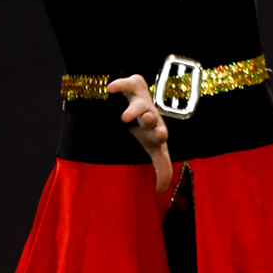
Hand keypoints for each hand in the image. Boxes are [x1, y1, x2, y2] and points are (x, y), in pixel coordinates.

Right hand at [106, 74, 172, 193]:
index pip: (160, 133)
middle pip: (152, 116)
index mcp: (156, 129)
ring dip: (135, 109)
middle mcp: (150, 113)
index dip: (160, 134)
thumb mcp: (153, 148)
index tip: (161, 136)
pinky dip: (119, 84)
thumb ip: (161, 168)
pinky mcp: (132, 85)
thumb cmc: (147, 129)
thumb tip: (161, 190)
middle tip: (148, 121)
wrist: (138, 100)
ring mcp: (141, 99)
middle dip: (151, 119)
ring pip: (139, 102)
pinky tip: (110, 89)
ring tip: (125, 118)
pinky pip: (127, 83)